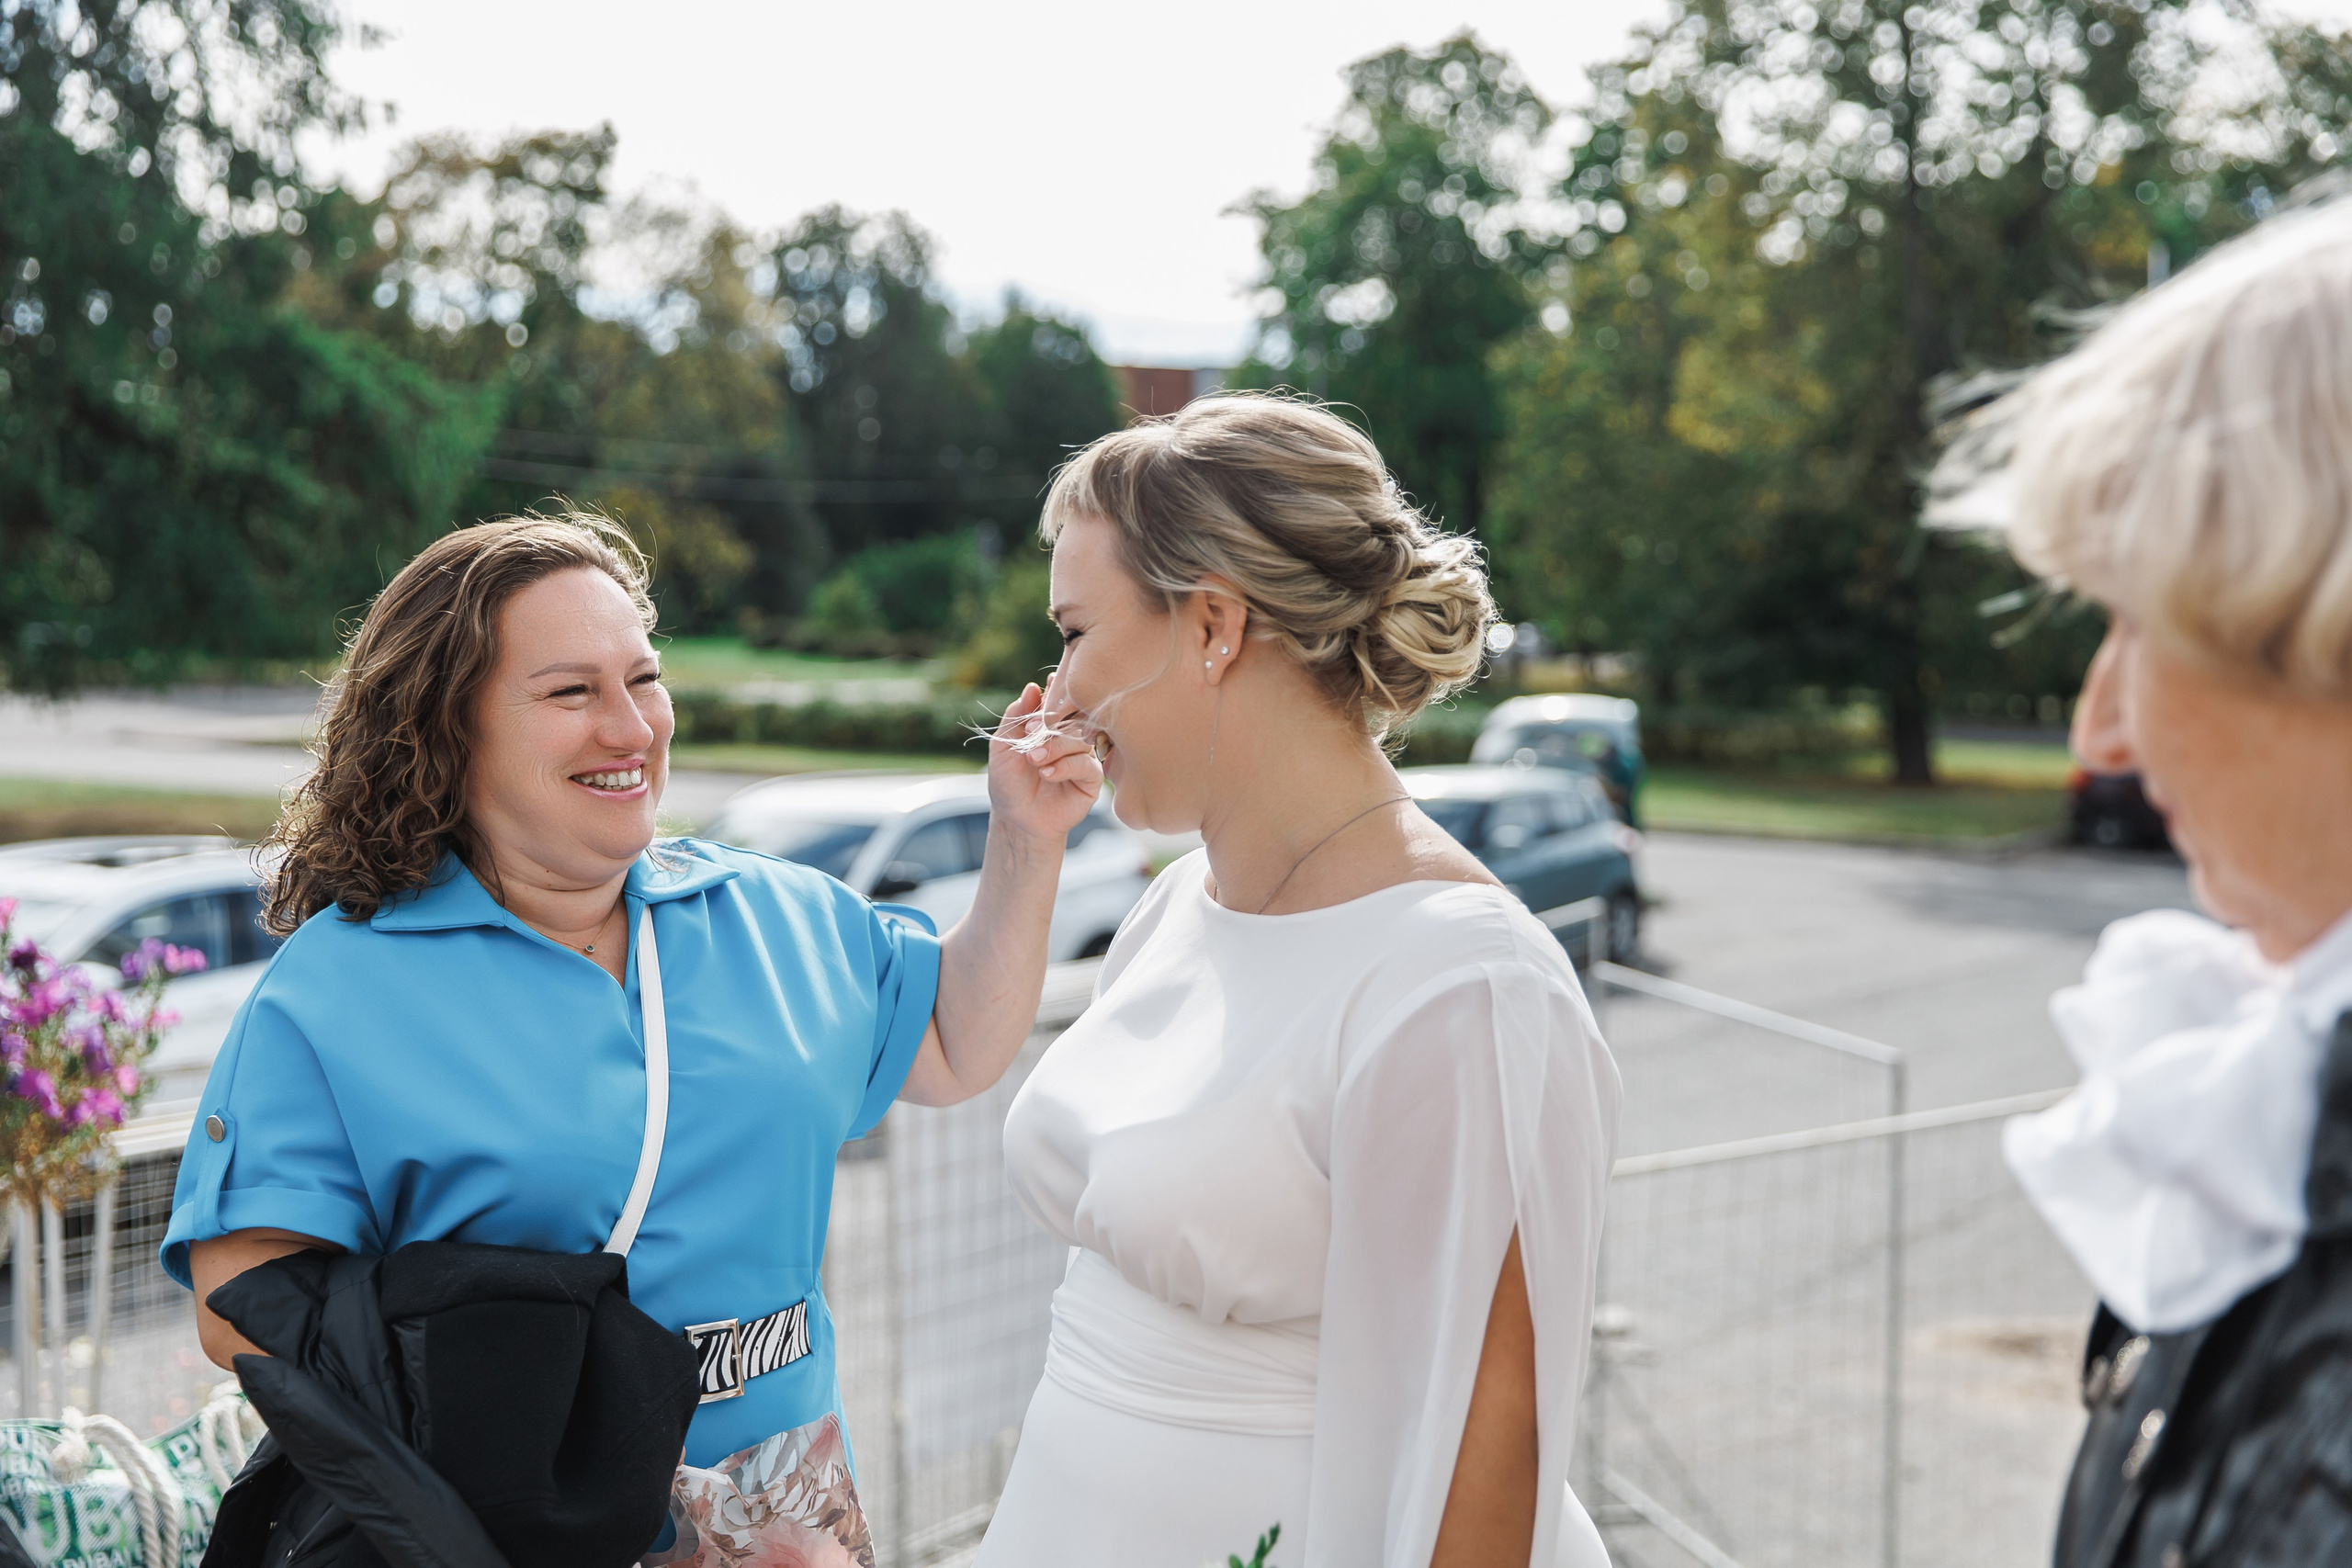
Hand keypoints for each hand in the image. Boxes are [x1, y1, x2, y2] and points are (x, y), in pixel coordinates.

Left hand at [987, 681, 1102, 848]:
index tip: (1041, 700)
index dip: (1053, 696)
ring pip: (1080, 738)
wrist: (1016, 818)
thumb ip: (1016, 715)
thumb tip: (1032, 687)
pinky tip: (1047, 774)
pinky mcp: (1091, 778)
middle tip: (1031, 732)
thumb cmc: (1009, 780)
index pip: (1059, 700)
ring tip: (1034, 760)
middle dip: (1050, 723)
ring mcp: (1083, 755)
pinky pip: (1086, 764)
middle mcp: (1070, 736)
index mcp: (1051, 724)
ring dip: (1054, 747)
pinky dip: (1065, 766)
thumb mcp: (1003, 745)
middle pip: (1073, 716)